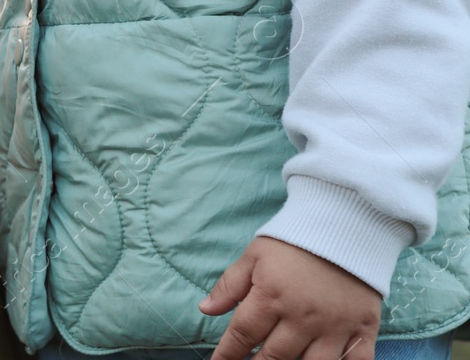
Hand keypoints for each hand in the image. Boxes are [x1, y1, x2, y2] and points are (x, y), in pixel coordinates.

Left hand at [200, 236, 380, 359]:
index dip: (227, 354)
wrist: (346, 224)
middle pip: (274, 357)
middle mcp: (302, 318)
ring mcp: (335, 327)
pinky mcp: (364, 329)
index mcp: (271, 297)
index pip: (242, 335)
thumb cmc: (294, 240)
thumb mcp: (254, 256)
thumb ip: (230, 286)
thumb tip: (205, 310)